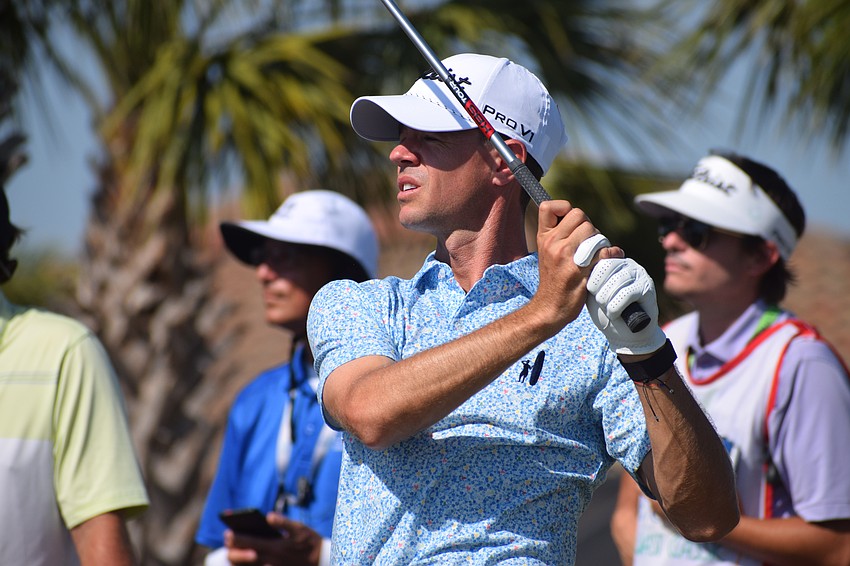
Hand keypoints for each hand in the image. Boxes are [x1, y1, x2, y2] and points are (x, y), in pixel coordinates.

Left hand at [225, 513, 322, 565]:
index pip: (250, 542)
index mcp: (276, 546)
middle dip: (232, 551)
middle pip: (244, 558)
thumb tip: (268, 516)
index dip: (236, 538)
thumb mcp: (300, 528)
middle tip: (228, 543)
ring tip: (233, 553)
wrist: (322, 562)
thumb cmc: (310, 543)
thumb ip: (283, 522)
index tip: (227, 533)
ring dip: (238, 561)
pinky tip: (245, 562)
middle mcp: (271, 559)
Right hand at [533, 201, 622, 330]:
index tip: (571, 223)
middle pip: (580, 215)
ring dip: (600, 241)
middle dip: (589, 226)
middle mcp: (553, 243)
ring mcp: (566, 256)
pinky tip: (610, 259)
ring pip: (593, 231)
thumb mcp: (546, 252)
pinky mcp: (581, 270)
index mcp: (544, 237)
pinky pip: (604, 251)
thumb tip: (581, 218)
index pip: (549, 206)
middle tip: (588, 242)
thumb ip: (559, 234)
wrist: (550, 307)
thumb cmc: (553, 279)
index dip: (564, 208)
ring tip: (596, 253)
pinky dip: (612, 254)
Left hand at [585, 258, 665, 354]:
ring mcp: (639, 273)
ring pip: (617, 280)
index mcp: (611, 261)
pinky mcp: (647, 288)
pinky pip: (627, 293)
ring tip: (608, 309)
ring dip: (606, 300)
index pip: (598, 258)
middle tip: (600, 303)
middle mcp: (626, 263)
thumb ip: (587, 277)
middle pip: (606, 267)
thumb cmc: (605, 312)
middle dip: (599, 290)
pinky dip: (615, 307)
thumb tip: (582, 261)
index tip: (590, 293)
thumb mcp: (591, 293)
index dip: (591, 278)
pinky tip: (615, 314)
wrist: (624, 335)